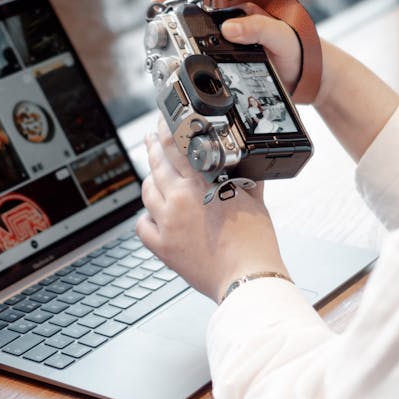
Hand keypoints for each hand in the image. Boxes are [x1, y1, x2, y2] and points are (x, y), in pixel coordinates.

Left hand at [136, 118, 289, 303]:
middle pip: (157, 162)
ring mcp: (168, 222)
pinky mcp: (162, 246)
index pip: (177, 145)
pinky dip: (145, 217)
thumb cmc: (255, 243)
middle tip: (152, 137)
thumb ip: (246, 176)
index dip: (167, 128)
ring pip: (147, 191)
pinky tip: (152, 213)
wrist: (248, 277)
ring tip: (153, 172)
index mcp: (203, 183)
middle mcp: (180, 198)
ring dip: (149, 178)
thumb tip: (246, 162)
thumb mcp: (255, 199)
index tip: (165, 121)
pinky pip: (142, 225)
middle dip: (153, 146)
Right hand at [151, 0, 309, 103]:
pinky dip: (191, 52)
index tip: (160, 0)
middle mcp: (235, 14)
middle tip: (155, 27)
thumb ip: (259, 29)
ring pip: (198, 28)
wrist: (311, 77)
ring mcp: (231, 33)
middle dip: (173, 14)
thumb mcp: (282, 38)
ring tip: (164, 44)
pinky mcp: (231, 51)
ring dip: (180, 34)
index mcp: (246, 1)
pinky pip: (204, 47)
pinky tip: (183, 61)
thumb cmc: (302, 51)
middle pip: (195, 7)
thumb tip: (230, 27)